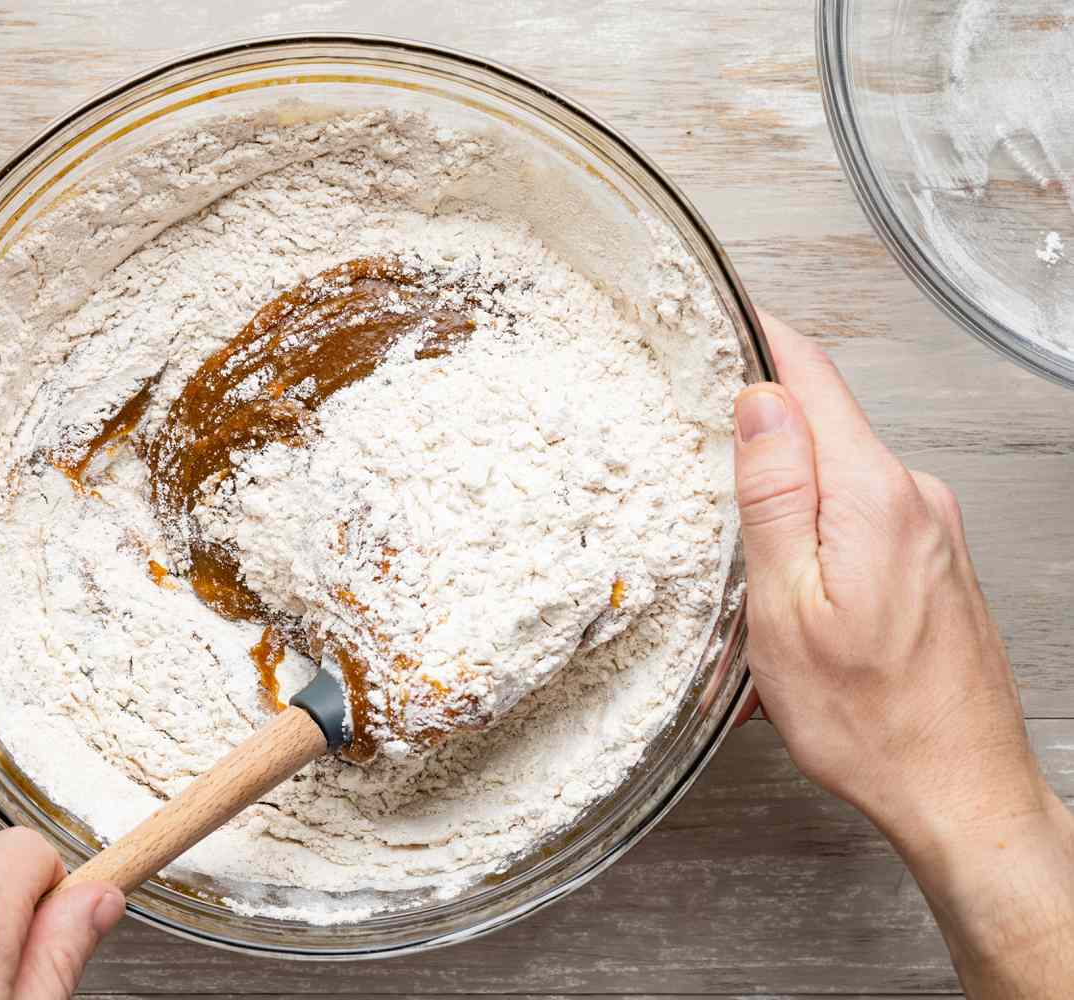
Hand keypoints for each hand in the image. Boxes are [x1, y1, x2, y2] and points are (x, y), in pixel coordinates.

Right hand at [734, 314, 1073, 996]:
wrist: (961, 793)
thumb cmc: (870, 721)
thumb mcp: (786, 611)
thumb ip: (773, 497)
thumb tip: (759, 403)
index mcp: (872, 496)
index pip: (813, 377)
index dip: (762, 337)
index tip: (722, 315)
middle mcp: (914, 498)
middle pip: (823, 427)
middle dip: (759, 440)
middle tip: (699, 469)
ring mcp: (932, 529)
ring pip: (837, 481)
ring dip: (786, 507)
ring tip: (747, 576)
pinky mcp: (934, 561)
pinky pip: (861, 522)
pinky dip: (817, 544)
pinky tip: (794, 605)